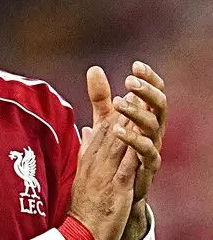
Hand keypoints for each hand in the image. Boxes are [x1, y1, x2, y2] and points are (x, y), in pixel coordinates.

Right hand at [68, 67, 137, 239]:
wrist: (82, 228)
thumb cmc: (84, 202)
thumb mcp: (83, 171)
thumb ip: (87, 149)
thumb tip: (87, 130)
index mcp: (89, 157)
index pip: (103, 128)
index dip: (115, 109)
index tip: (127, 92)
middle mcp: (95, 161)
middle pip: (111, 130)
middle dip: (124, 109)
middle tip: (136, 88)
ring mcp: (105, 173)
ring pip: (118, 143)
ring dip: (130, 122)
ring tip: (140, 105)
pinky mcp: (115, 187)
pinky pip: (126, 165)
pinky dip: (132, 149)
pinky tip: (141, 137)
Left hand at [112, 61, 165, 204]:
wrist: (120, 189)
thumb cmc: (117, 151)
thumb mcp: (105, 121)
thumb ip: (101, 98)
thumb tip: (94, 68)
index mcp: (146, 117)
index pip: (154, 93)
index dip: (149, 79)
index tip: (136, 65)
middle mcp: (154, 130)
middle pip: (160, 106)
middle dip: (147, 91)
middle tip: (129, 80)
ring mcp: (153, 148)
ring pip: (154, 126)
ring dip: (136, 113)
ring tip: (118, 102)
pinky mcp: (147, 167)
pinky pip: (146, 151)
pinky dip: (133, 140)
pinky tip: (117, 130)